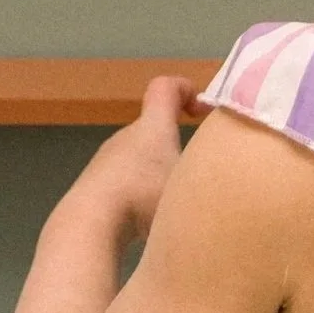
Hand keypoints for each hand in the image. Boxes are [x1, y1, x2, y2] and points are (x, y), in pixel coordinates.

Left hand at [65, 76, 199, 248]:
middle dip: (176, 145)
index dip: (185, 90)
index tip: (203, 112)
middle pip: (154, 128)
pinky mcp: (93, 186)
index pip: (165, 88)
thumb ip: (212, 177)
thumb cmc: (145, 196)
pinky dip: (139, 196)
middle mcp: (126, 136)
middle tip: (197, 173)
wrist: (90, 224)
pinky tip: (149, 222)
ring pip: (139, 159)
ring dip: (156, 175)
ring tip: (174, 205)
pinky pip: (124, 183)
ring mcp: (105, 161)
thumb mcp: (190, 185)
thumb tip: (222, 174)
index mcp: (152, 126)